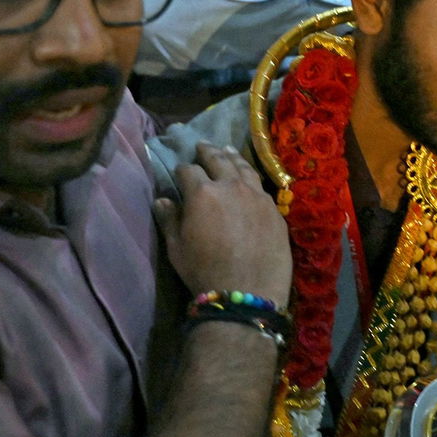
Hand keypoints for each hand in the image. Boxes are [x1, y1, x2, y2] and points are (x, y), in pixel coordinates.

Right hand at [154, 143, 290, 304]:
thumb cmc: (204, 271)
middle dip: (208, 152)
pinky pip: (261, 186)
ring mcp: (257, 196)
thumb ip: (170, 220)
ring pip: (244, 168)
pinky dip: (251, 178)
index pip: (189, 170)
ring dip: (233, 157)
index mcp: (202, 193)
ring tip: (227, 150)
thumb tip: (162, 200)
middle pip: (219, 160)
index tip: (180, 172)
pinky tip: (249, 178)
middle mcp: (231, 186)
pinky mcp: (275, 209)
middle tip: (203, 145)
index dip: (183, 170)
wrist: (247, 292)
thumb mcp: (177, 248)